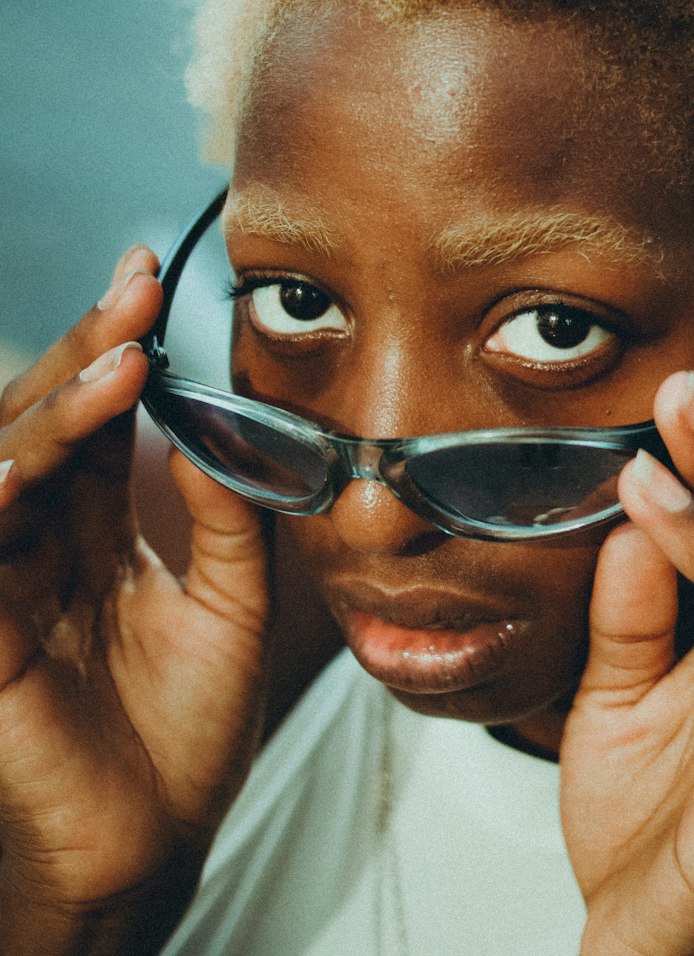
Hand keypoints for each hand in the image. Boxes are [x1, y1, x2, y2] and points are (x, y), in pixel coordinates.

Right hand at [0, 248, 271, 953]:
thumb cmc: (186, 737)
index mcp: (94, 536)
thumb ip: (226, 518)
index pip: (95, 421)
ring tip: (117, 369)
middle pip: (48, 428)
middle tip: (135, 299)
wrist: (157, 852)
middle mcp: (44, 549)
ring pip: (7, 474)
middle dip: (85, 356)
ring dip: (55, 418)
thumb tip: (218, 423)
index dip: (114, 349)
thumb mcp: (232, 606)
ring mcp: (8, 592)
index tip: (148, 278)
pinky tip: (20, 471)